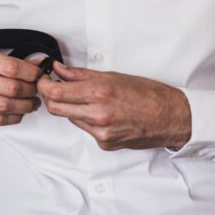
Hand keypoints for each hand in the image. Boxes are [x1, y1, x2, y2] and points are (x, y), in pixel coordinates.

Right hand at [0, 46, 41, 125]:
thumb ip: (5, 60)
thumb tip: (35, 64)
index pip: (11, 67)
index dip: (31, 73)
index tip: (37, 74)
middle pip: (11, 88)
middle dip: (31, 91)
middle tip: (37, 89)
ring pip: (6, 106)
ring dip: (25, 106)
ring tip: (31, 102)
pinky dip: (12, 118)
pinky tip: (17, 112)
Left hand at [37, 62, 191, 149]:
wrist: (171, 117)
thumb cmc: (148, 94)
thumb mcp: (113, 76)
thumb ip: (81, 75)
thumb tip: (59, 69)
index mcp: (99, 93)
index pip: (55, 93)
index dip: (43, 85)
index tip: (43, 79)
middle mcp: (98, 115)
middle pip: (56, 108)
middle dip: (50, 96)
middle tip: (53, 86)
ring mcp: (101, 133)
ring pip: (69, 119)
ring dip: (70, 108)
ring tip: (85, 97)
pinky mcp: (105, 144)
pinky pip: (85, 129)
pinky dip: (86, 119)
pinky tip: (100, 112)